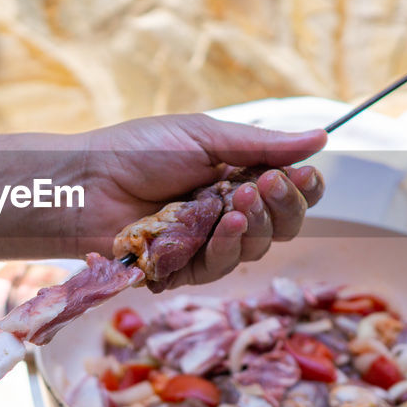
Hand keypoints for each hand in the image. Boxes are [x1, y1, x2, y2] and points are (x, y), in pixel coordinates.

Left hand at [81, 114, 326, 286]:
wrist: (86, 181)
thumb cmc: (139, 151)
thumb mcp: (205, 137)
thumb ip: (263, 145)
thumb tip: (320, 138)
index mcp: (238, 177)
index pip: (289, 192)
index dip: (304, 189)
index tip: (303, 175)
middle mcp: (228, 213)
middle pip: (283, 226)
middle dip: (284, 206)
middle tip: (268, 183)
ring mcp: (207, 244)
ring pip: (257, 248)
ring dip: (256, 225)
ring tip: (240, 200)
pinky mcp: (184, 269)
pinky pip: (221, 267)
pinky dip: (227, 245)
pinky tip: (223, 225)